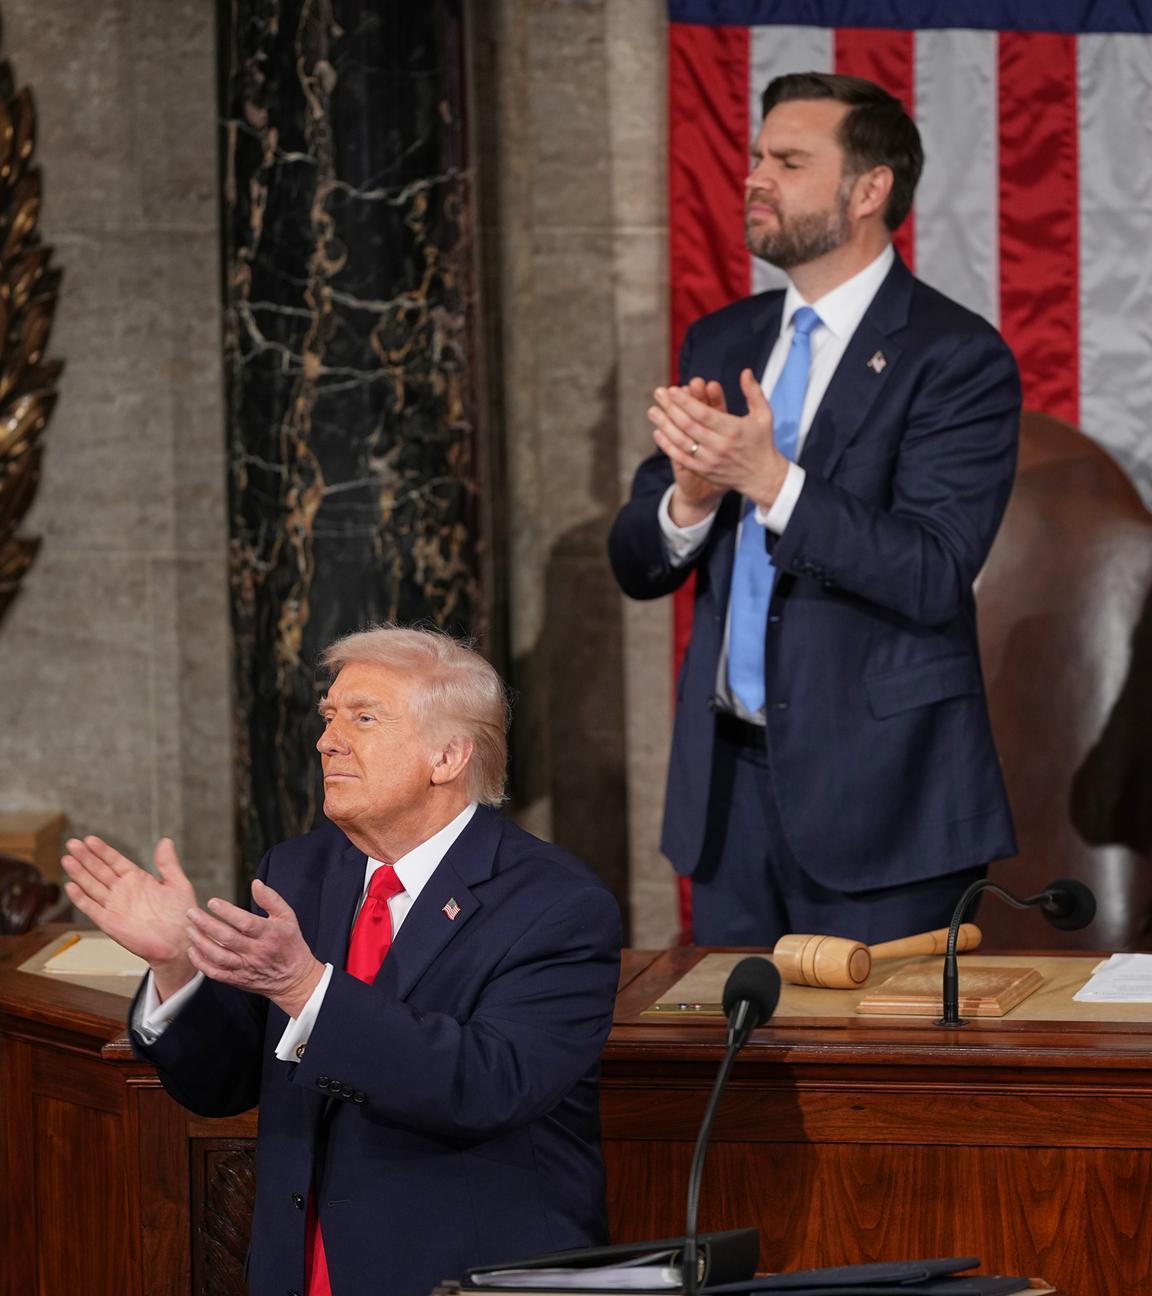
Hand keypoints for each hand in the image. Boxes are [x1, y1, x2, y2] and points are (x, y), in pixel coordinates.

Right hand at [62, 836, 197, 996]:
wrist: (179, 942)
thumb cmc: (181, 914)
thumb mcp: (177, 884)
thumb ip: (168, 863)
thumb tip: (165, 841)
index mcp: (137, 879)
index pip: (115, 861)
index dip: (102, 850)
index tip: (90, 839)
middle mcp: (123, 891)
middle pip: (99, 870)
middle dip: (86, 857)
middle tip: (72, 843)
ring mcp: (115, 906)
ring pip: (92, 886)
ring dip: (79, 873)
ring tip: (67, 859)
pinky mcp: (110, 922)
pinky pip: (92, 908)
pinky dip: (81, 898)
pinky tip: (71, 886)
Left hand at [185, 879, 323, 1018]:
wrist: (294, 978)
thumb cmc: (290, 944)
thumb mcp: (287, 917)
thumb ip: (271, 899)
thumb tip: (256, 883)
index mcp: (269, 933)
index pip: (245, 922)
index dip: (227, 912)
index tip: (212, 902)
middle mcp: (256, 951)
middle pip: (227, 938)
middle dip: (206, 924)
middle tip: (191, 913)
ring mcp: (246, 967)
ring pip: (218, 956)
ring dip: (201, 942)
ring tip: (189, 929)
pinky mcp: (238, 979)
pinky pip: (215, 973)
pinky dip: (201, 963)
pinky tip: (193, 950)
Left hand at [650, 369, 788, 509]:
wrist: (762, 477)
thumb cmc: (761, 441)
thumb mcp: (763, 415)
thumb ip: (753, 392)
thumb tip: (745, 371)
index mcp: (733, 429)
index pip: (703, 413)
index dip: (685, 401)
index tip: (672, 389)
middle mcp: (720, 446)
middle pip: (688, 425)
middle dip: (670, 408)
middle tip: (658, 393)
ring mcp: (710, 460)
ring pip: (681, 441)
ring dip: (664, 425)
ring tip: (652, 411)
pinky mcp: (704, 471)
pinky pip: (681, 457)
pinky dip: (667, 446)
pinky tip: (657, 433)